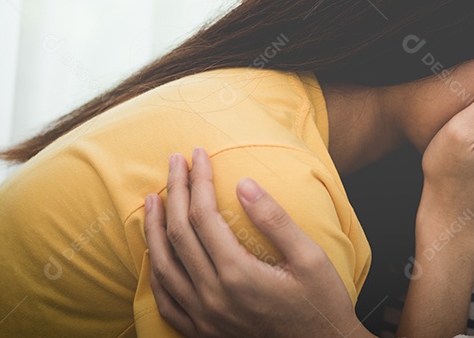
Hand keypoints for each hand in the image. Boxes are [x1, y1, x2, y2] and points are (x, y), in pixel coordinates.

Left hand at [143, 148, 374, 337]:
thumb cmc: (320, 303)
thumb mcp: (310, 257)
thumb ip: (274, 220)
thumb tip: (244, 182)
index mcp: (238, 275)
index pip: (204, 215)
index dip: (198, 180)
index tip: (198, 154)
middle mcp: (213, 297)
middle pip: (179, 234)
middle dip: (174, 192)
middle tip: (174, 161)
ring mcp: (204, 318)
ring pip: (164, 266)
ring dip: (155, 229)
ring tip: (153, 199)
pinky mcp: (202, 332)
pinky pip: (166, 300)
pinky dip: (156, 272)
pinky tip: (155, 252)